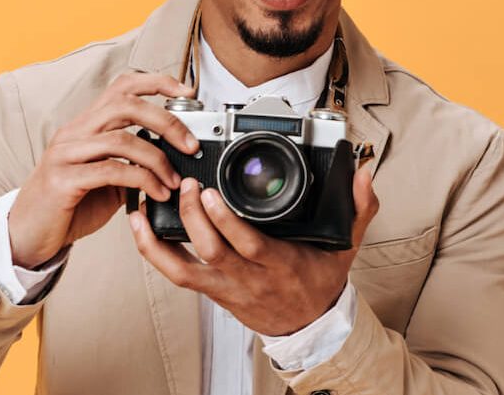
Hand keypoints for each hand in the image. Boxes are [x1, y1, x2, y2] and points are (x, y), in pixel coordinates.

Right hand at [8, 73, 200, 268]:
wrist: (27, 236)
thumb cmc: (69, 206)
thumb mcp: (106, 179)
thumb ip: (132, 163)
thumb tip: (174, 159)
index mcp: (86, 125)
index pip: (122, 86)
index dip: (156, 82)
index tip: (187, 91)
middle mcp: (74, 132)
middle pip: (125, 105)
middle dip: (166, 121)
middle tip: (190, 144)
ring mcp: (65, 154)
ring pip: (121, 138)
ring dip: (158, 159)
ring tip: (175, 181)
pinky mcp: (63, 180)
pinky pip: (111, 171)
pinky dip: (142, 180)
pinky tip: (157, 194)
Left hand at [129, 162, 379, 335]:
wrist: (309, 328)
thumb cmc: (320, 282)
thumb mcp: (346, 247)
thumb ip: (358, 210)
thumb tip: (365, 176)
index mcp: (280, 265)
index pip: (250, 245)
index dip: (226, 222)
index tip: (212, 193)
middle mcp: (249, 279)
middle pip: (214, 251)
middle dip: (194, 218)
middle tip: (185, 185)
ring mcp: (225, 287)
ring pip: (185, 268)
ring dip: (163, 237)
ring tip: (148, 204)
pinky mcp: (210, 290)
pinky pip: (175, 274)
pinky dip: (152, 252)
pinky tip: (138, 227)